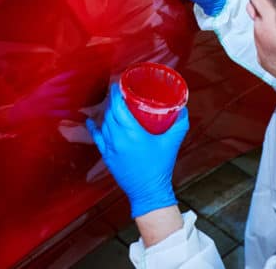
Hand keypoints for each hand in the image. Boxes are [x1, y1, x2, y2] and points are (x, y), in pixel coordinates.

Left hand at [86, 83, 188, 217]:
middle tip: (119, 93)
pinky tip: (92, 121)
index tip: (119, 84)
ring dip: (107, 112)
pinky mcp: (107, 156)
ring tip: (113, 105)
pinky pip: (97, 138)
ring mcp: (110, 148)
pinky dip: (94, 128)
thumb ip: (180, 123)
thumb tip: (183, 107)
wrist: (149, 191)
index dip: (116, 93)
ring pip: (104, 123)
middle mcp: (118, 138)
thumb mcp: (172, 142)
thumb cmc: (160, 166)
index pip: (118, 106)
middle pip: (110, 113)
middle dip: (113, 101)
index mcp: (132, 132)